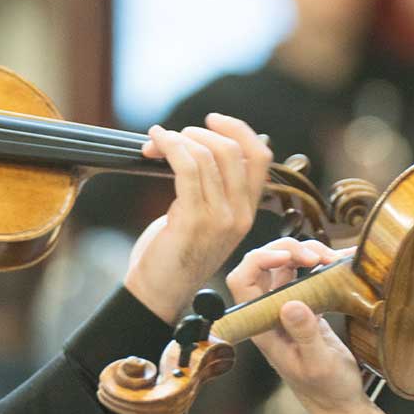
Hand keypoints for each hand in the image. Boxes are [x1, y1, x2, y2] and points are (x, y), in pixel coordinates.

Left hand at [123, 113, 271, 321]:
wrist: (157, 293)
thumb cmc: (174, 254)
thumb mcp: (205, 219)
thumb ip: (212, 189)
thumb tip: (200, 146)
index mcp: (247, 212)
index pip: (260, 157)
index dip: (239, 130)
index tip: (213, 120)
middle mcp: (239, 215)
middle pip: (230, 151)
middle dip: (198, 132)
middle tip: (174, 136)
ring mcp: (219, 219)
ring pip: (205, 156)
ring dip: (177, 139)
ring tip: (157, 141)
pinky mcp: (193, 221)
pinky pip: (185, 168)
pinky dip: (168, 147)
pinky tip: (153, 144)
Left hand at [230, 238, 369, 413]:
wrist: (341, 404)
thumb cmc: (328, 390)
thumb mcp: (318, 363)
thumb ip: (304, 334)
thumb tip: (290, 304)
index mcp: (263, 327)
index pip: (242, 281)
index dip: (259, 260)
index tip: (288, 257)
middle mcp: (270, 315)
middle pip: (264, 266)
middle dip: (288, 251)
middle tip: (318, 257)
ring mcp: (287, 311)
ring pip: (285, 267)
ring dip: (305, 254)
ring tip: (331, 259)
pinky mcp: (307, 309)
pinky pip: (306, 277)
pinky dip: (320, 266)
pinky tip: (338, 264)